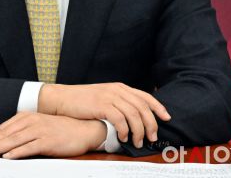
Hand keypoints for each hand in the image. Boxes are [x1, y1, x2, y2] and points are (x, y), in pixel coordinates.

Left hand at [0, 112, 105, 158]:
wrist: (84, 129)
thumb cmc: (60, 130)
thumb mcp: (39, 126)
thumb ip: (23, 132)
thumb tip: (5, 144)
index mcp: (27, 116)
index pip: (3, 128)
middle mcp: (32, 121)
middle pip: (5, 134)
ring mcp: (39, 130)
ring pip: (14, 140)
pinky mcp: (47, 140)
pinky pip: (29, 147)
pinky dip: (17, 152)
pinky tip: (8, 157)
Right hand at [38, 83, 170, 147]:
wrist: (63, 98)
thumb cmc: (83, 101)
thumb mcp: (104, 97)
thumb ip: (119, 102)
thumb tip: (134, 117)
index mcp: (120, 87)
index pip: (145, 96)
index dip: (158, 107)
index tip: (167, 118)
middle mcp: (117, 90)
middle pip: (143, 106)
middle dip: (151, 124)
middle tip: (152, 137)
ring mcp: (109, 96)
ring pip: (134, 114)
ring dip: (139, 130)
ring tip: (137, 142)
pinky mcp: (101, 105)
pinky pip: (120, 119)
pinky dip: (125, 130)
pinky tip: (123, 137)